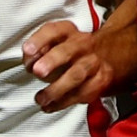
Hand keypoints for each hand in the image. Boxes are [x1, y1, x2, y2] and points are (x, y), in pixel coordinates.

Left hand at [22, 17, 136, 112]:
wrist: (108, 54)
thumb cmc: (73, 50)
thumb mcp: (58, 41)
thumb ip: (41, 48)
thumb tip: (29, 60)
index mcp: (68, 32)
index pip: (54, 30)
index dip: (40, 39)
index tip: (27, 50)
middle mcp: (82, 44)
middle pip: (68, 51)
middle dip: (52, 61)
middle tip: (38, 71)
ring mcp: (93, 62)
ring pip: (76, 75)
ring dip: (56, 89)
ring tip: (41, 98)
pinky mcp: (100, 80)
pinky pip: (82, 93)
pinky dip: (64, 102)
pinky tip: (51, 106)